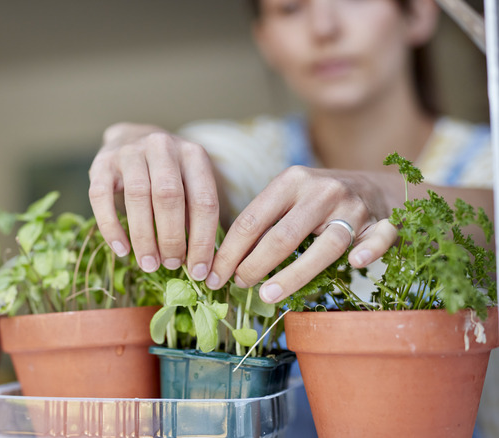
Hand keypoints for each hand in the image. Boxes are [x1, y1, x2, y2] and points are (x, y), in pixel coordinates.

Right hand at [88, 122, 219, 279]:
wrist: (131, 139)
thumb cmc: (167, 173)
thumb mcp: (189, 185)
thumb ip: (194, 215)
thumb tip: (198, 263)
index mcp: (192, 155)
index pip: (203, 200)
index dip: (202, 240)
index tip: (199, 271)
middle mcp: (161, 147)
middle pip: (169, 196)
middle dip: (172, 237)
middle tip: (171, 265)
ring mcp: (129, 152)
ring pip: (137, 196)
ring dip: (143, 236)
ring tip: (148, 264)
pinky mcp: (101, 163)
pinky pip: (101, 197)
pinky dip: (111, 227)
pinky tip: (121, 250)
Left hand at [204, 166, 398, 302]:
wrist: (378, 187)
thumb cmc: (320, 201)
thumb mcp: (289, 199)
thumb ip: (264, 223)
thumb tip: (225, 262)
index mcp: (292, 181)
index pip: (252, 219)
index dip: (230, 251)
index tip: (214, 275)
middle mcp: (322, 191)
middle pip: (284, 235)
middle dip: (254, 264)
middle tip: (238, 286)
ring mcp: (354, 207)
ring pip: (326, 245)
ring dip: (294, 273)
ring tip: (267, 295)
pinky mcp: (383, 223)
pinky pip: (379, 238)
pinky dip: (369, 251)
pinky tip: (356, 263)